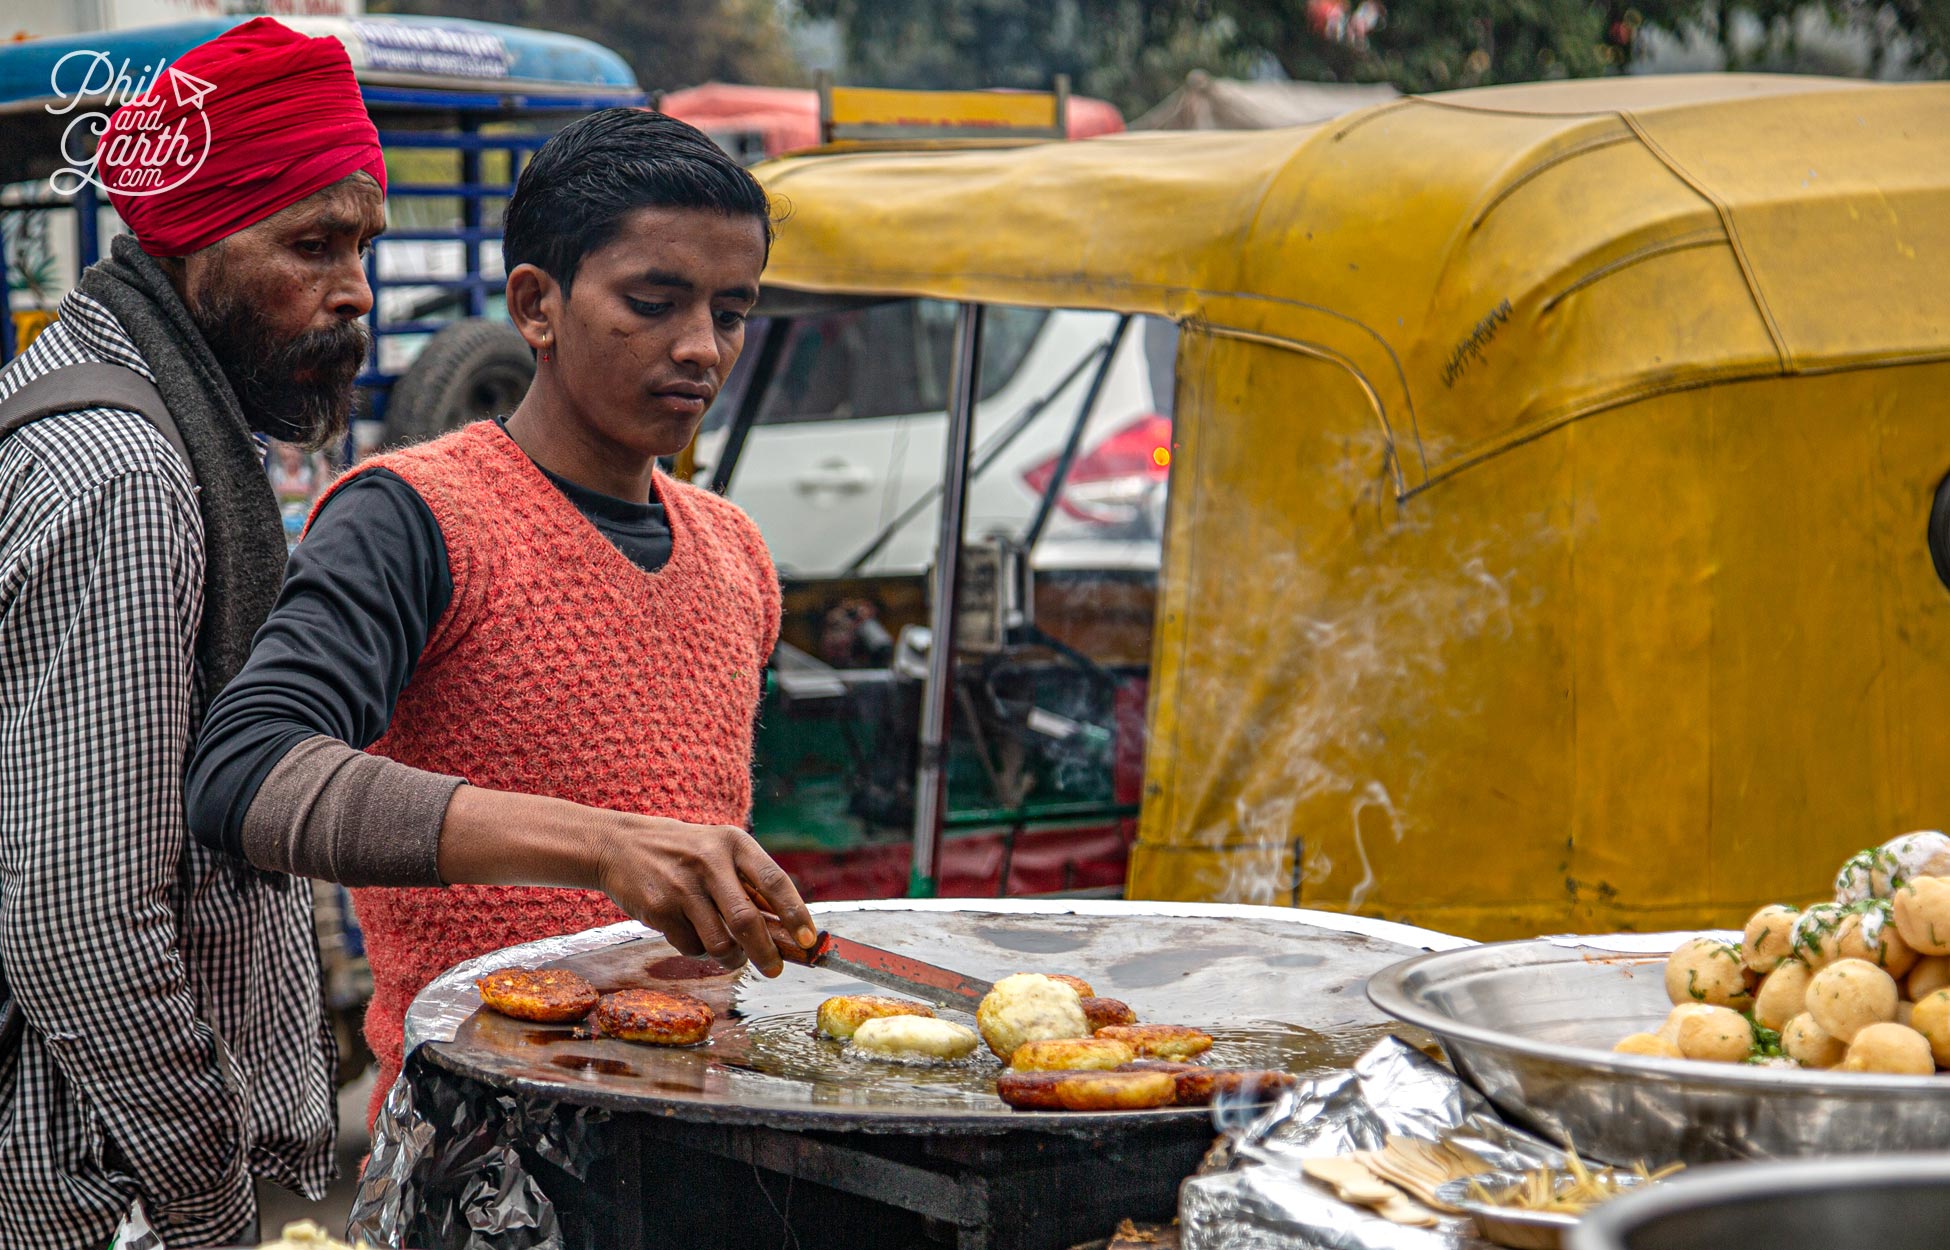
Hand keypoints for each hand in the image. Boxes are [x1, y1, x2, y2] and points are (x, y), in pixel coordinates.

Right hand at [592, 812, 815, 976]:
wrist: (620, 846)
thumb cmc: (684, 853)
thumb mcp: (720, 852)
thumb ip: (750, 884)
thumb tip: (787, 929)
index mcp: (734, 843)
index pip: (774, 881)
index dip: (795, 914)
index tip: (809, 940)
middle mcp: (709, 862)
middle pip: (747, 921)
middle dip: (766, 953)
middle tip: (775, 969)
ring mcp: (682, 887)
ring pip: (719, 942)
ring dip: (731, 958)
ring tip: (731, 955)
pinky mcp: (658, 909)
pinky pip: (691, 946)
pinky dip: (698, 950)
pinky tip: (692, 932)